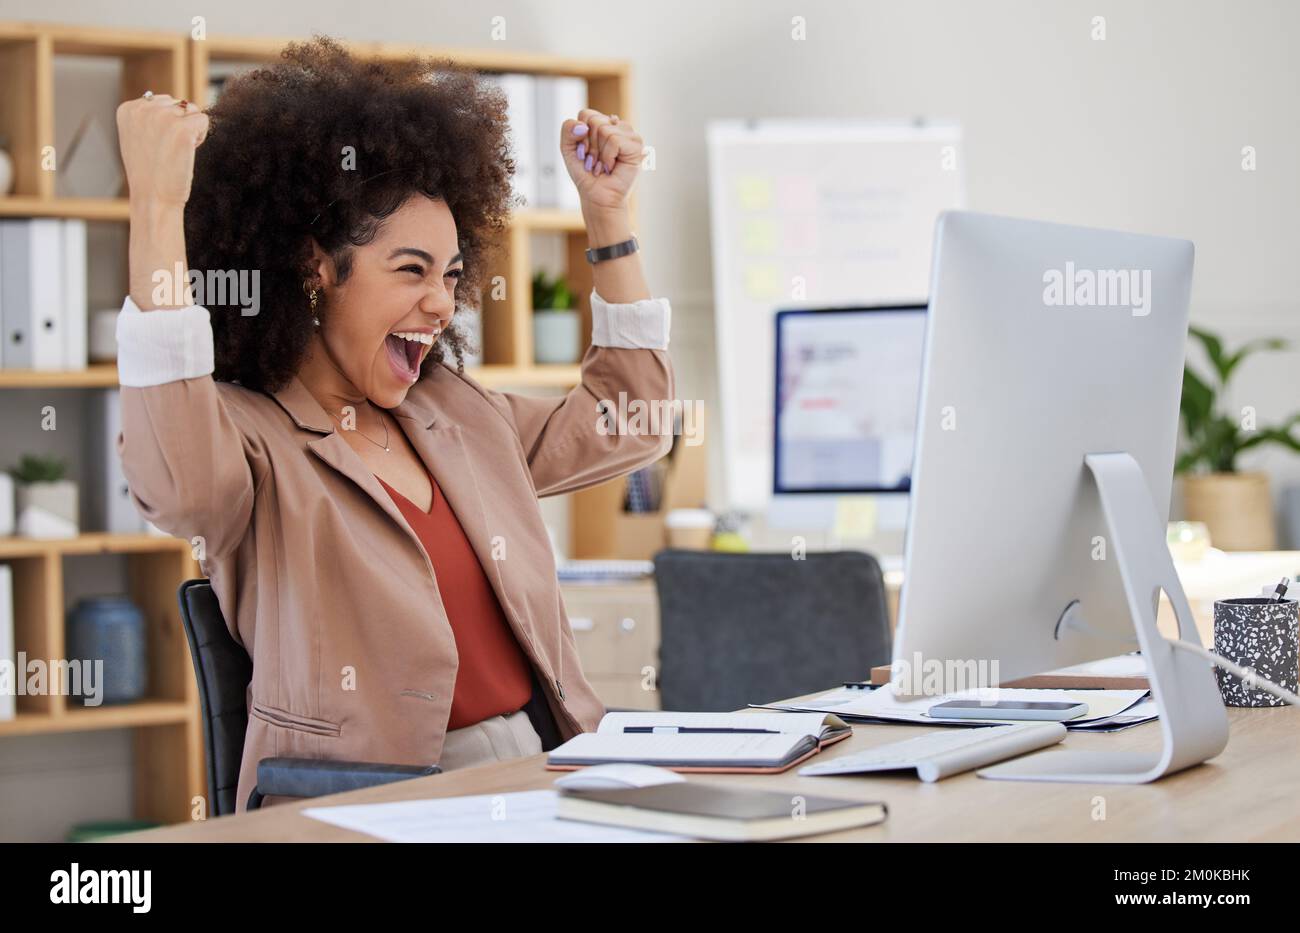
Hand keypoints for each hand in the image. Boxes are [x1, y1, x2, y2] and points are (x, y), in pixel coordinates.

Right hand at [116, 93, 209, 207]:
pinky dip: (202, 136)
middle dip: (180, 124)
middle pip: (178, 103)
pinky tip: (188, 152)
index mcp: (128, 109)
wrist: (153, 198)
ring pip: (192, 110)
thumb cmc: (149, 172)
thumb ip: (149, 118)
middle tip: (169, 150)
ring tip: (177, 151)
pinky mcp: (182, 129)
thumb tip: (175, 103)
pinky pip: (204, 120)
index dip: (167, 123)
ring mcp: (162, 117)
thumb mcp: (138, 138)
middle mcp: (143, 108)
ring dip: (192, 129)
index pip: (162, 101)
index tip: (156, 144)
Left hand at [561, 109, 643, 212]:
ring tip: (603, 166)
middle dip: (589, 145)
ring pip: (604, 129)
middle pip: (594, 120)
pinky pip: (614, 140)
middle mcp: (617, 126)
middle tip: (594, 162)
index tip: (583, 153)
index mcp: (603, 123)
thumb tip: (583, 125)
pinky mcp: (636, 146)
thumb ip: (567, 130)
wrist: (596, 197)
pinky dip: (607, 156)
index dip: (580, 135)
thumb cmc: (586, 174)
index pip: (586, 114)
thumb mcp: (568, 149)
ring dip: (598, 153)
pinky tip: (611, 166)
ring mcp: (629, 134)